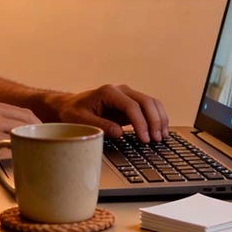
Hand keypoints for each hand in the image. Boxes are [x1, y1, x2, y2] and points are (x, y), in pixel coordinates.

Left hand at [54, 84, 168, 142]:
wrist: (70, 106)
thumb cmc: (73, 113)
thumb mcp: (81, 120)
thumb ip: (99, 125)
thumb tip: (119, 133)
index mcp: (108, 92)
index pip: (131, 106)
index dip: (140, 123)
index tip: (144, 139)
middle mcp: (121, 90)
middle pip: (146, 102)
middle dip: (154, 121)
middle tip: (156, 140)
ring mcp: (128, 95)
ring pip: (151, 103)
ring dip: (159, 119)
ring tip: (161, 137)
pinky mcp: (131, 103)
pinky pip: (149, 108)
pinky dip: (157, 118)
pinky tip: (160, 131)